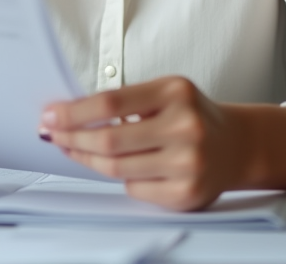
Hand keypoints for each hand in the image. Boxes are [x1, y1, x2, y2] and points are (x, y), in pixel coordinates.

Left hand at [39, 76, 250, 210]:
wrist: (235, 145)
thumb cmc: (190, 115)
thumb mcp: (165, 93)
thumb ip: (125, 101)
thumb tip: (69, 115)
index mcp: (176, 93)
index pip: (111, 102)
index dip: (74, 111)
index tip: (50, 115)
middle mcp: (185, 127)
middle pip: (110, 138)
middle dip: (73, 137)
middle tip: (53, 134)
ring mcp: (188, 163)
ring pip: (117, 167)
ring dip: (87, 158)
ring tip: (73, 148)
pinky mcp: (186, 193)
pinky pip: (134, 188)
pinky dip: (121, 177)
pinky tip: (120, 167)